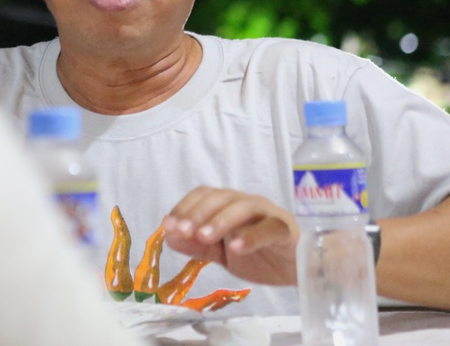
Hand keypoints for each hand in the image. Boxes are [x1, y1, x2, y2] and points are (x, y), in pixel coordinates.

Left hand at [162, 186, 298, 285]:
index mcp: (227, 205)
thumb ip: (195, 245)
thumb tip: (167, 235)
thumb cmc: (257, 255)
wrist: (297, 269)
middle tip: (184, 232)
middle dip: (198, 214)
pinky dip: (251, 236)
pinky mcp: (285, 229)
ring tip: (204, 238)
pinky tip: (236, 248)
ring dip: (220, 221)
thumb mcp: (219, 254)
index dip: (184, 208)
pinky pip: (269, 228)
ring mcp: (267, 213)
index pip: (203, 195)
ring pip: (242, 207)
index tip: (170, 227)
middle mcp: (246, 203)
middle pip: (220, 197)